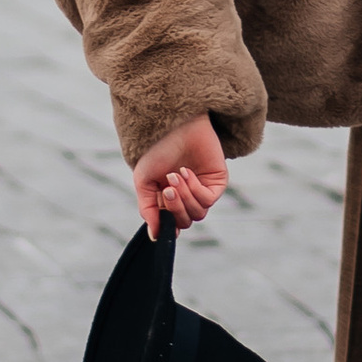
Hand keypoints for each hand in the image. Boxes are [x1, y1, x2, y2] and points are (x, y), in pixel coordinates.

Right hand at [132, 114, 227, 233]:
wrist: (173, 126)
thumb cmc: (156, 149)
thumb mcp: (144, 181)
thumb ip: (148, 209)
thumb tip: (154, 236)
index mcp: (169, 199)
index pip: (172, 225)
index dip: (167, 227)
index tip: (161, 222)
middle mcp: (187, 196)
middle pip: (184, 222)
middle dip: (174, 208)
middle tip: (167, 188)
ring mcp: (203, 189)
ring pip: (197, 214)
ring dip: (184, 197)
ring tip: (175, 175)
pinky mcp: (217, 182)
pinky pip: (208, 200)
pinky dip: (195, 189)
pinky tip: (186, 172)